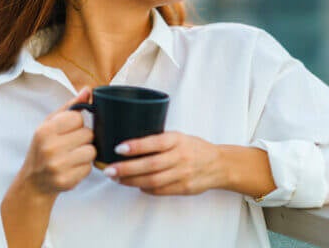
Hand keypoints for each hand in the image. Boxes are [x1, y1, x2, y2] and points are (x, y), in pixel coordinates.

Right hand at [17, 87, 95, 195]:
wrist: (32, 182)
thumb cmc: (43, 148)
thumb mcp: (50, 124)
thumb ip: (70, 107)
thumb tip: (88, 90)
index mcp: (45, 131)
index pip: (78, 117)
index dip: (77, 124)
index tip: (68, 130)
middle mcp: (49, 148)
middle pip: (88, 134)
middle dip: (83, 138)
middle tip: (71, 145)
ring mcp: (58, 166)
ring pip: (91, 151)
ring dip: (86, 153)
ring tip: (72, 156)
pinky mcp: (66, 181)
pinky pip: (89, 167)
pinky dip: (84, 167)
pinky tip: (71, 168)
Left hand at [104, 131, 226, 195]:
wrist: (219, 165)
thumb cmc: (194, 147)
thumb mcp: (179, 137)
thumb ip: (159, 140)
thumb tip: (129, 144)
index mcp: (178, 140)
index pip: (155, 143)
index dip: (136, 146)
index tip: (118, 148)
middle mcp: (181, 156)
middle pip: (150, 165)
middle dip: (126, 169)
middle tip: (109, 170)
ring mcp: (183, 174)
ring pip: (152, 181)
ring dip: (131, 181)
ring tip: (117, 178)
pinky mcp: (184, 188)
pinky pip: (159, 191)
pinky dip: (145, 188)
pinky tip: (135, 184)